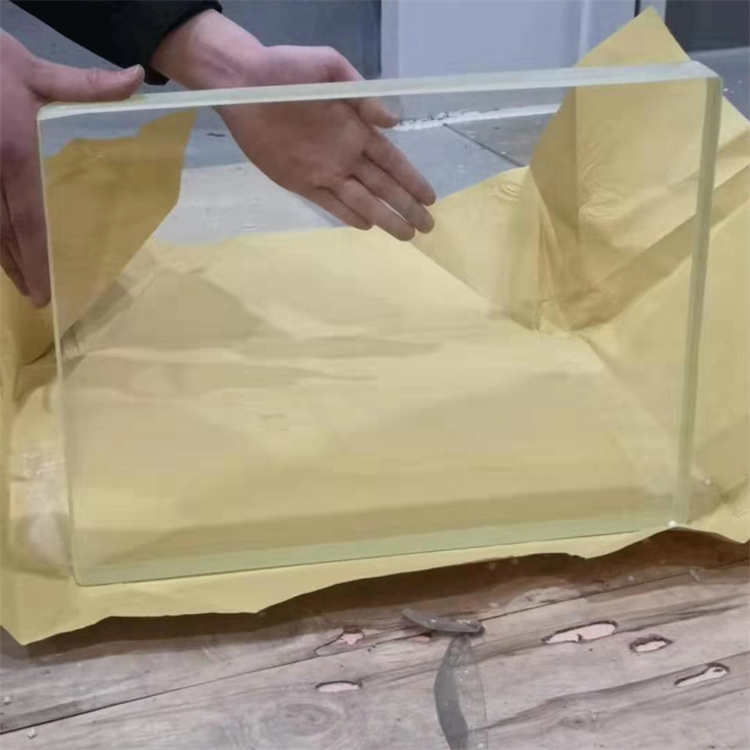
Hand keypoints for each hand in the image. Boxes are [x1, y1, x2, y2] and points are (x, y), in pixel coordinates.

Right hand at [0, 32, 142, 305]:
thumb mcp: (37, 70)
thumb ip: (87, 85)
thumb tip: (136, 77)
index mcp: (15, 154)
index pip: (29, 218)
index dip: (36, 257)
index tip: (44, 287)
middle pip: (2, 232)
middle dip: (17, 268)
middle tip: (35, 298)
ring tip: (17, 281)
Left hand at [219, 46, 435, 239]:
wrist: (242, 85)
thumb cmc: (285, 70)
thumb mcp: (330, 68)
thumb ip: (362, 95)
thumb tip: (392, 123)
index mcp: (355, 129)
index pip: (392, 161)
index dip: (412, 179)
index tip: (430, 198)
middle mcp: (345, 155)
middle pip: (384, 186)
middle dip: (407, 206)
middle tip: (427, 226)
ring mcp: (324, 171)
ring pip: (362, 200)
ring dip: (385, 218)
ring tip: (406, 235)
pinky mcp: (300, 182)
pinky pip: (330, 204)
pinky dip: (348, 216)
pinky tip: (368, 226)